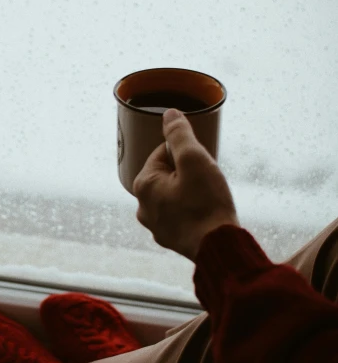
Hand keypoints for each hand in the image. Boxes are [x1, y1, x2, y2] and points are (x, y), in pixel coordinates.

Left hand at [133, 108, 239, 261]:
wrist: (220, 248)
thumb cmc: (206, 203)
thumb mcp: (194, 159)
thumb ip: (179, 134)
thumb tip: (169, 114)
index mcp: (143, 185)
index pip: (163, 153)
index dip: (186, 153)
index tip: (201, 164)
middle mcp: (143, 207)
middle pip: (168, 174)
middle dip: (188, 172)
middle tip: (207, 181)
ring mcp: (156, 226)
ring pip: (174, 194)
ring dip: (190, 191)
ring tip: (208, 198)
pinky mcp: (171, 239)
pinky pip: (180, 214)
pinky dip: (192, 210)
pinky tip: (206, 214)